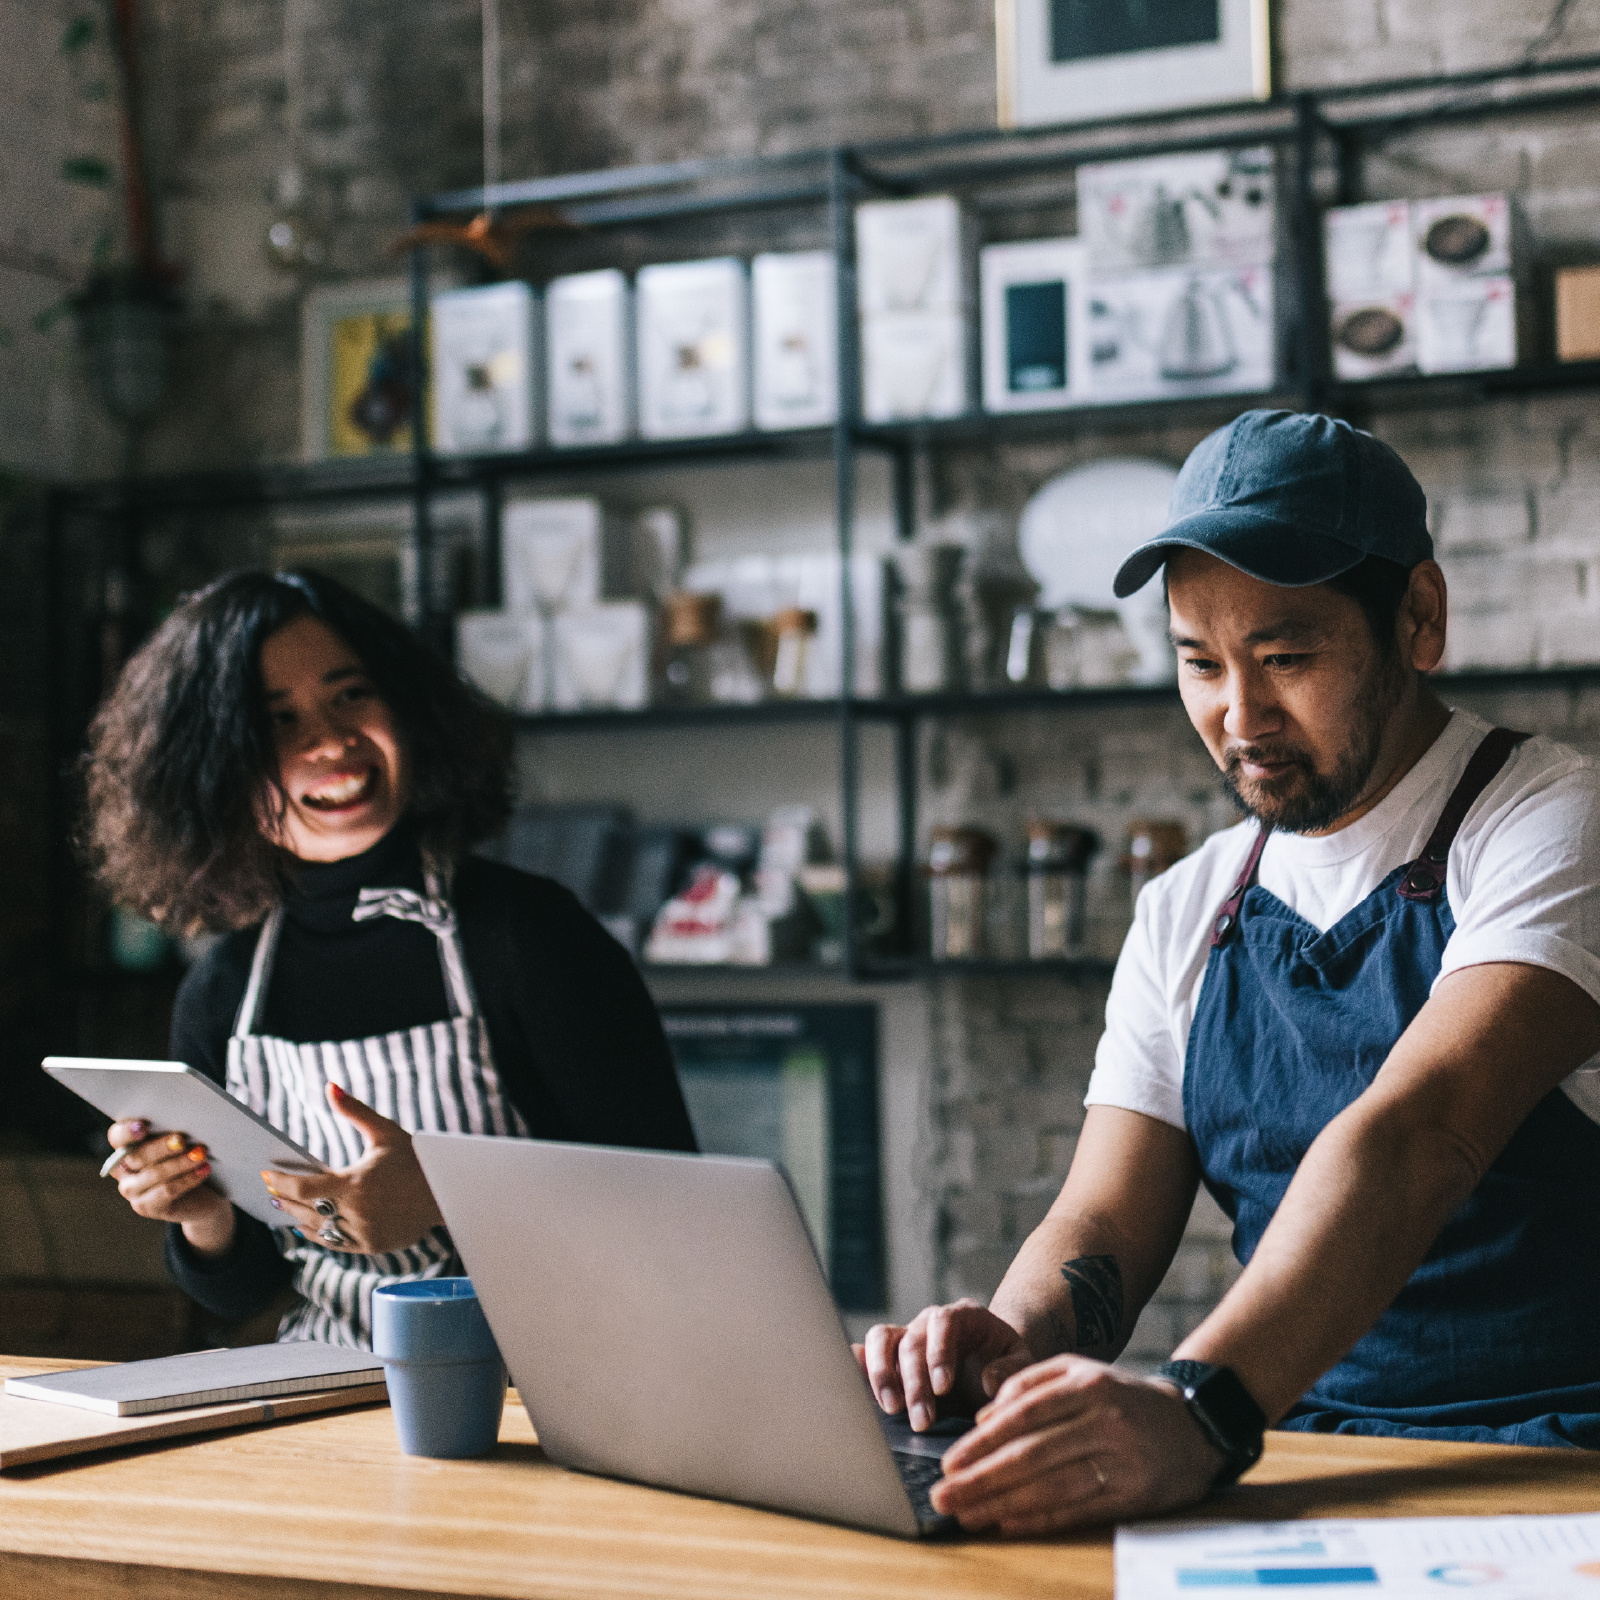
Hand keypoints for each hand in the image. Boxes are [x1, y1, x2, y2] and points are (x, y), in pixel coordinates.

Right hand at [107, 1120, 235, 1258]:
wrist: (200, 1194)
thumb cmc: (188, 1156)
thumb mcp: (181, 1140)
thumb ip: (174, 1128)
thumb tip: (187, 1113)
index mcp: (126, 1146)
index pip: (117, 1136)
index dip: (127, 1132)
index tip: (144, 1126)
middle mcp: (123, 1170)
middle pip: (137, 1156)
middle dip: (161, 1147)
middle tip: (183, 1140)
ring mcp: (132, 1191)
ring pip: (154, 1174)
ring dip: (180, 1163)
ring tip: (202, 1154)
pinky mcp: (146, 1207)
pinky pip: (167, 1191)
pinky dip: (187, 1179)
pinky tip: (204, 1170)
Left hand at [262, 1084, 443, 1255]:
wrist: (447, 1192)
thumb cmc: (414, 1158)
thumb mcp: (384, 1131)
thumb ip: (354, 1110)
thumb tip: (330, 1086)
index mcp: (355, 1184)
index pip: (303, 1188)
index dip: (280, 1182)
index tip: (267, 1175)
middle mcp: (356, 1212)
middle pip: (305, 1211)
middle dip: (284, 1201)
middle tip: (271, 1191)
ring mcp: (364, 1233)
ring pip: (318, 1230)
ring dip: (298, 1219)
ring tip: (285, 1207)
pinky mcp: (372, 1246)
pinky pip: (335, 1243)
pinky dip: (319, 1234)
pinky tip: (308, 1224)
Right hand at [856, 1299, 1034, 1429]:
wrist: (991, 1364)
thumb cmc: (1006, 1363)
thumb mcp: (1022, 1363)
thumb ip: (1010, 1369)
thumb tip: (988, 1383)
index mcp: (964, 1316)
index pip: (944, 1322)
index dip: (939, 1353)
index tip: (943, 1388)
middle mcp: (929, 1321)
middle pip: (912, 1341)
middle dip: (914, 1383)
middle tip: (921, 1421)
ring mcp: (907, 1335)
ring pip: (882, 1340)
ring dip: (881, 1374)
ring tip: (890, 1409)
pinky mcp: (890, 1355)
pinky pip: (867, 1351)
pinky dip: (856, 1363)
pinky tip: (850, 1383)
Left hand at [930, 1354, 1223, 1534]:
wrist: (1194, 1425)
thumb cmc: (1123, 1397)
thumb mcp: (1081, 1372)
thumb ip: (1030, 1384)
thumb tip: (984, 1416)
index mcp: (1086, 1384)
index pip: (1023, 1416)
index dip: (981, 1442)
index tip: (948, 1462)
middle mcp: (1103, 1420)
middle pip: (1031, 1454)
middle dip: (980, 1478)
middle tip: (942, 1496)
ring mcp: (1121, 1459)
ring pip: (1050, 1485)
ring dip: (1002, 1505)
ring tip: (966, 1515)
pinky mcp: (1134, 1494)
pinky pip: (1078, 1509)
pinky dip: (1040, 1519)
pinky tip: (1008, 1524)